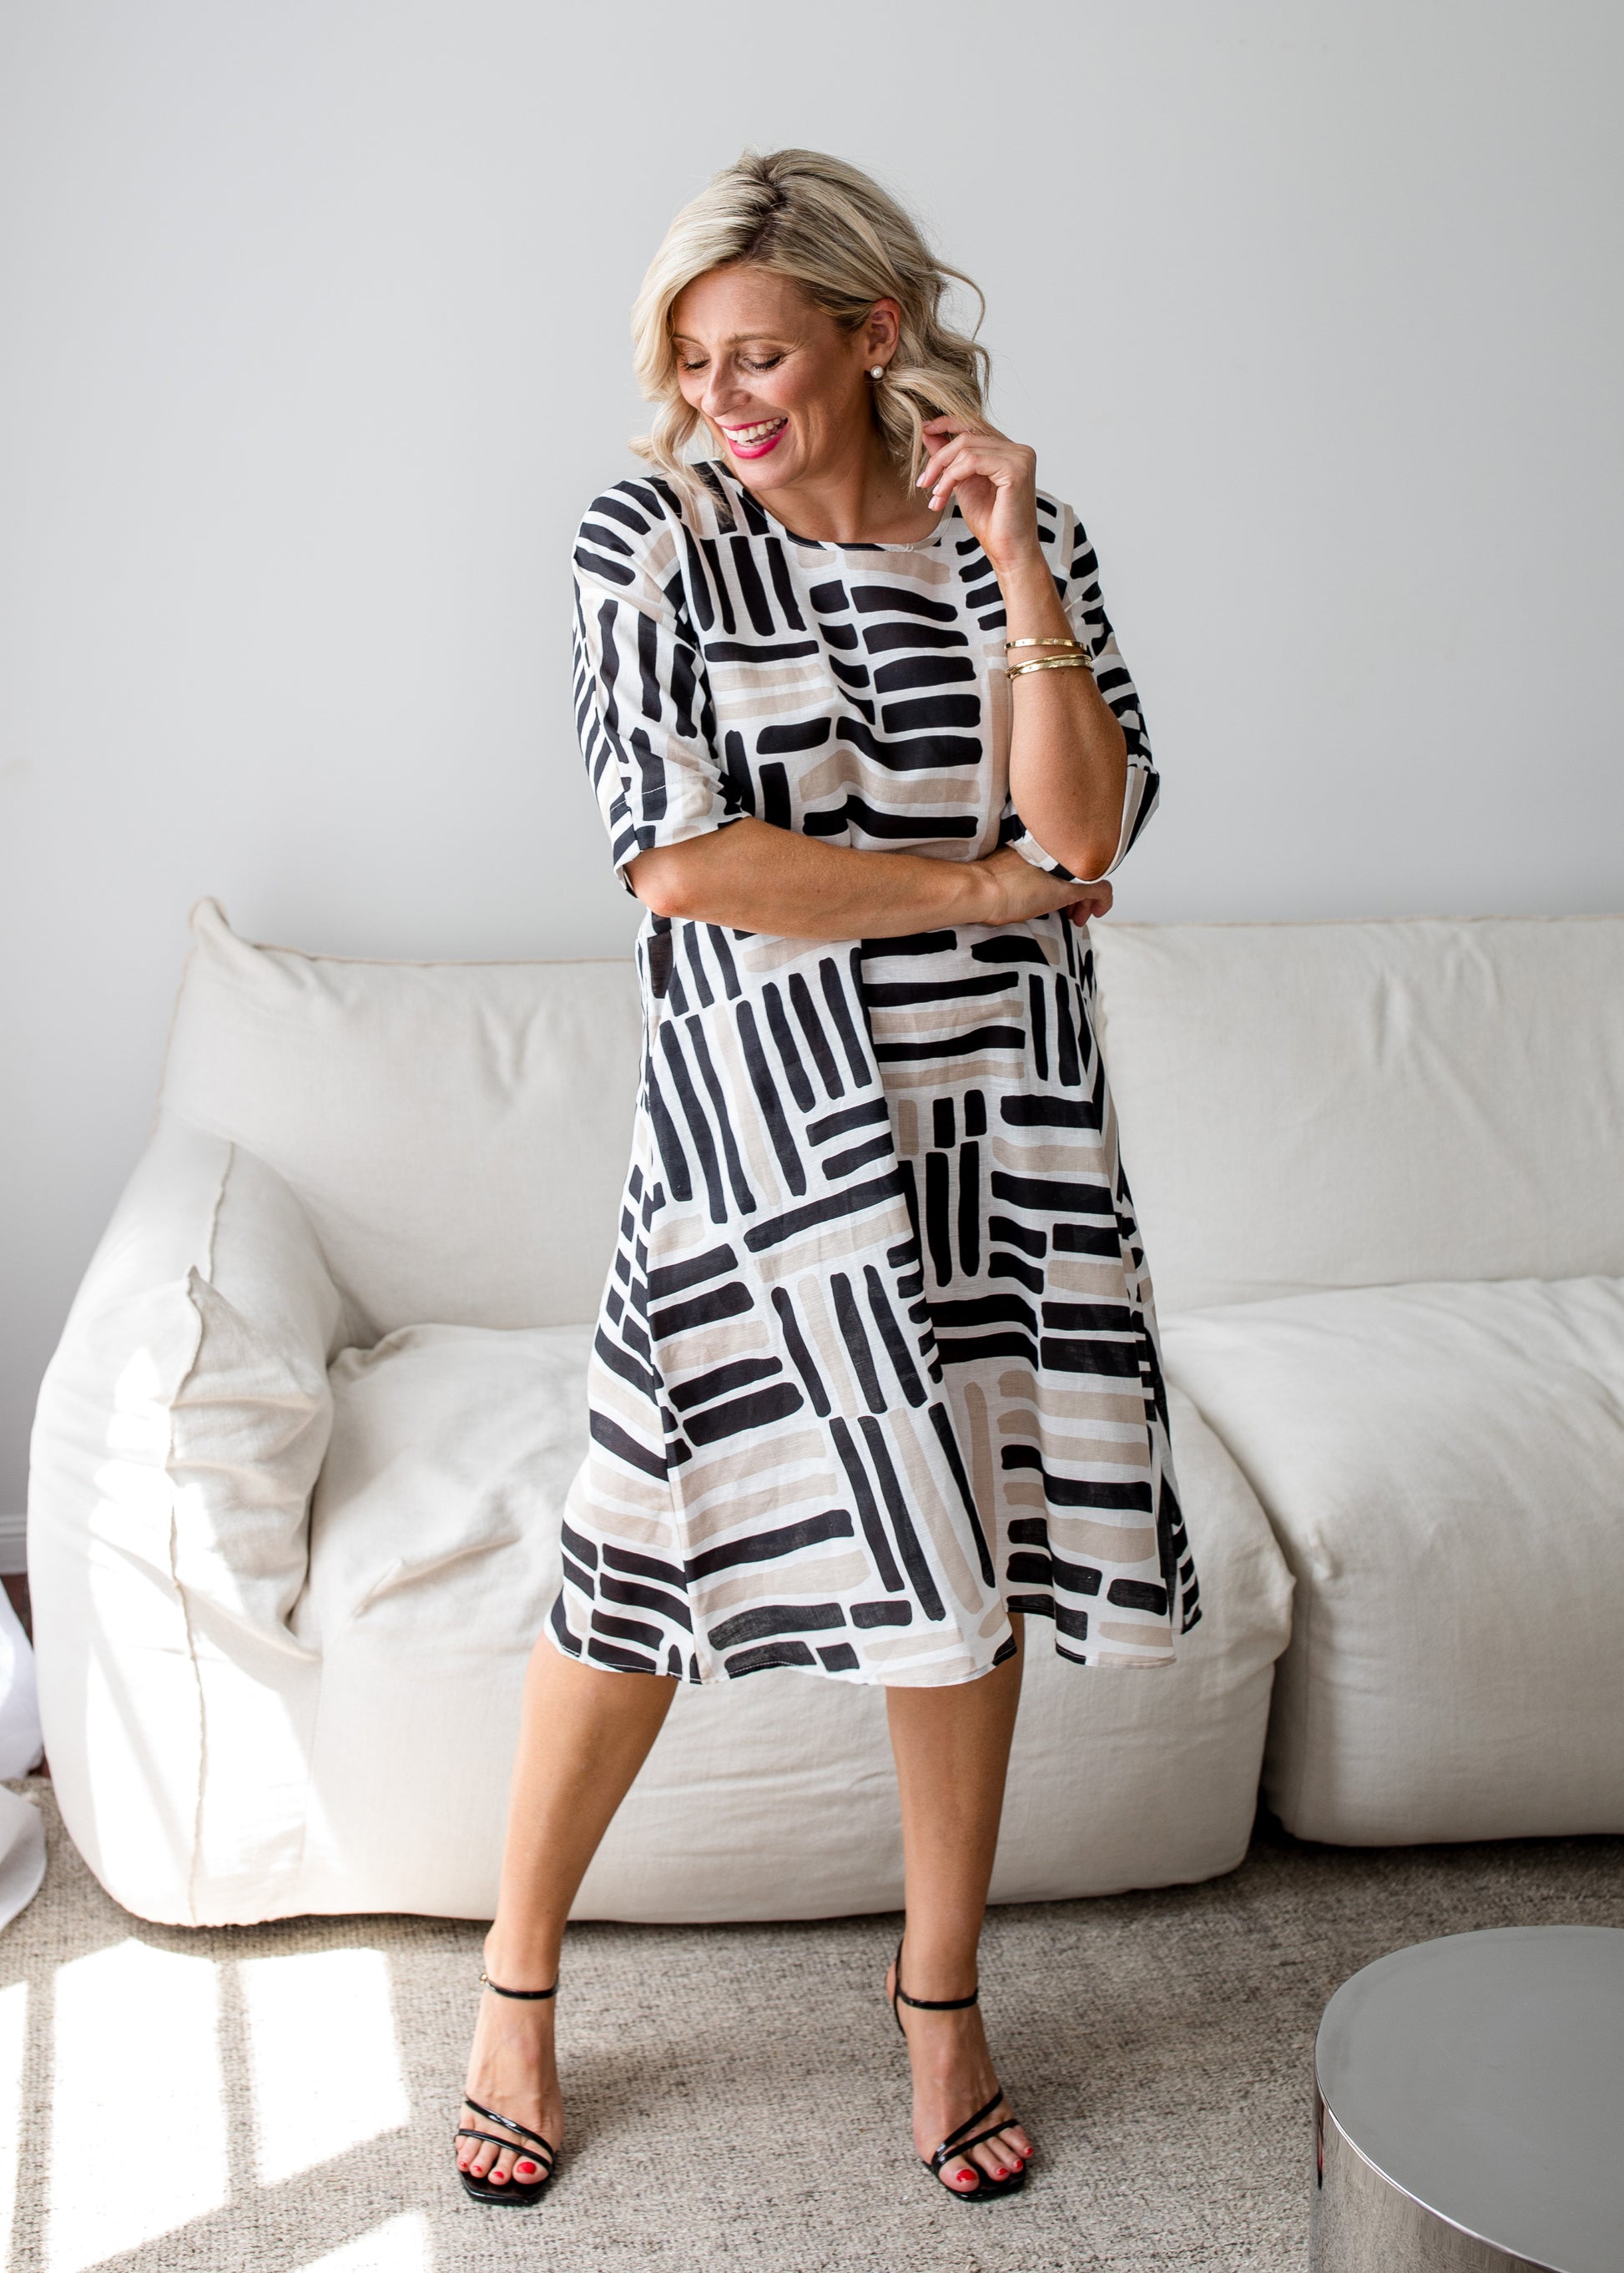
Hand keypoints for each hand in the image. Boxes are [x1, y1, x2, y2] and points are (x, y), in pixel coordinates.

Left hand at [917, 416, 1040, 572]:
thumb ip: (950, 459)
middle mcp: (1018, 450)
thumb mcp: (962, 484)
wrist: (1008, 552)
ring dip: (943, 472)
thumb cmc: (991, 524)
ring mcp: (1020, 457)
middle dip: (938, 458)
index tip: (923, 430)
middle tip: (923, 481)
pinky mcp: (1016, 469)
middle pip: (967, 435)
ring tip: (934, 496)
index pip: (975, 425)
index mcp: (1009, 451)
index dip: (947, 423)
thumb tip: (929, 433)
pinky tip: (943, 495)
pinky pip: (972, 462)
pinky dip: (951, 477)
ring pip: (967, 448)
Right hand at [971, 848, 1109, 927]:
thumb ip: (1021, 867)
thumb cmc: (987, 884)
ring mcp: (1066, 869)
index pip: (1067, 859)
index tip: (1056, 893)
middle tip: (1070, 911)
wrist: (982, 888)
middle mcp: (1057, 852)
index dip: (1066, 877)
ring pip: (1091, 879)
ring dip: (1086, 900)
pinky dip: (1103, 902)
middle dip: (1079, 894)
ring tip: (1076, 916)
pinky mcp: (1071, 888)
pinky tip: (1099, 912)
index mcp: (1041, 845)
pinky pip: (1101, 890)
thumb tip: (1021, 880)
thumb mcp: (1009, 866)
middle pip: (1080, 870)